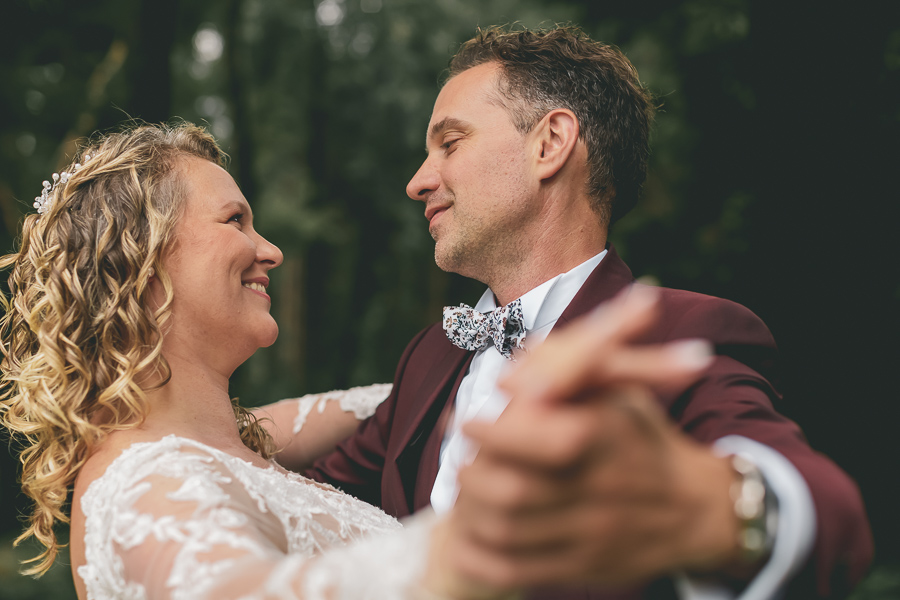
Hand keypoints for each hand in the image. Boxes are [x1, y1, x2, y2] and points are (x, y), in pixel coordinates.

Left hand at [446, 287, 745, 588]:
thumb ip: (565, 376)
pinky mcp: (580, 568)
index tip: (468, 421)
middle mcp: (598, 489)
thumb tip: (506, 381)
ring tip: (465, 490)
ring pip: (506, 532)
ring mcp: (589, 535)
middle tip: (461, 458)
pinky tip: (466, 534)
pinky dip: (477, 554)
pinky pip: (513, 570)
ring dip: (468, 510)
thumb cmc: (641, 440)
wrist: (693, 507)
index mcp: (605, 438)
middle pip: (511, 491)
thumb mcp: (617, 392)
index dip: (489, 431)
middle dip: (471, 471)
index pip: (538, 440)